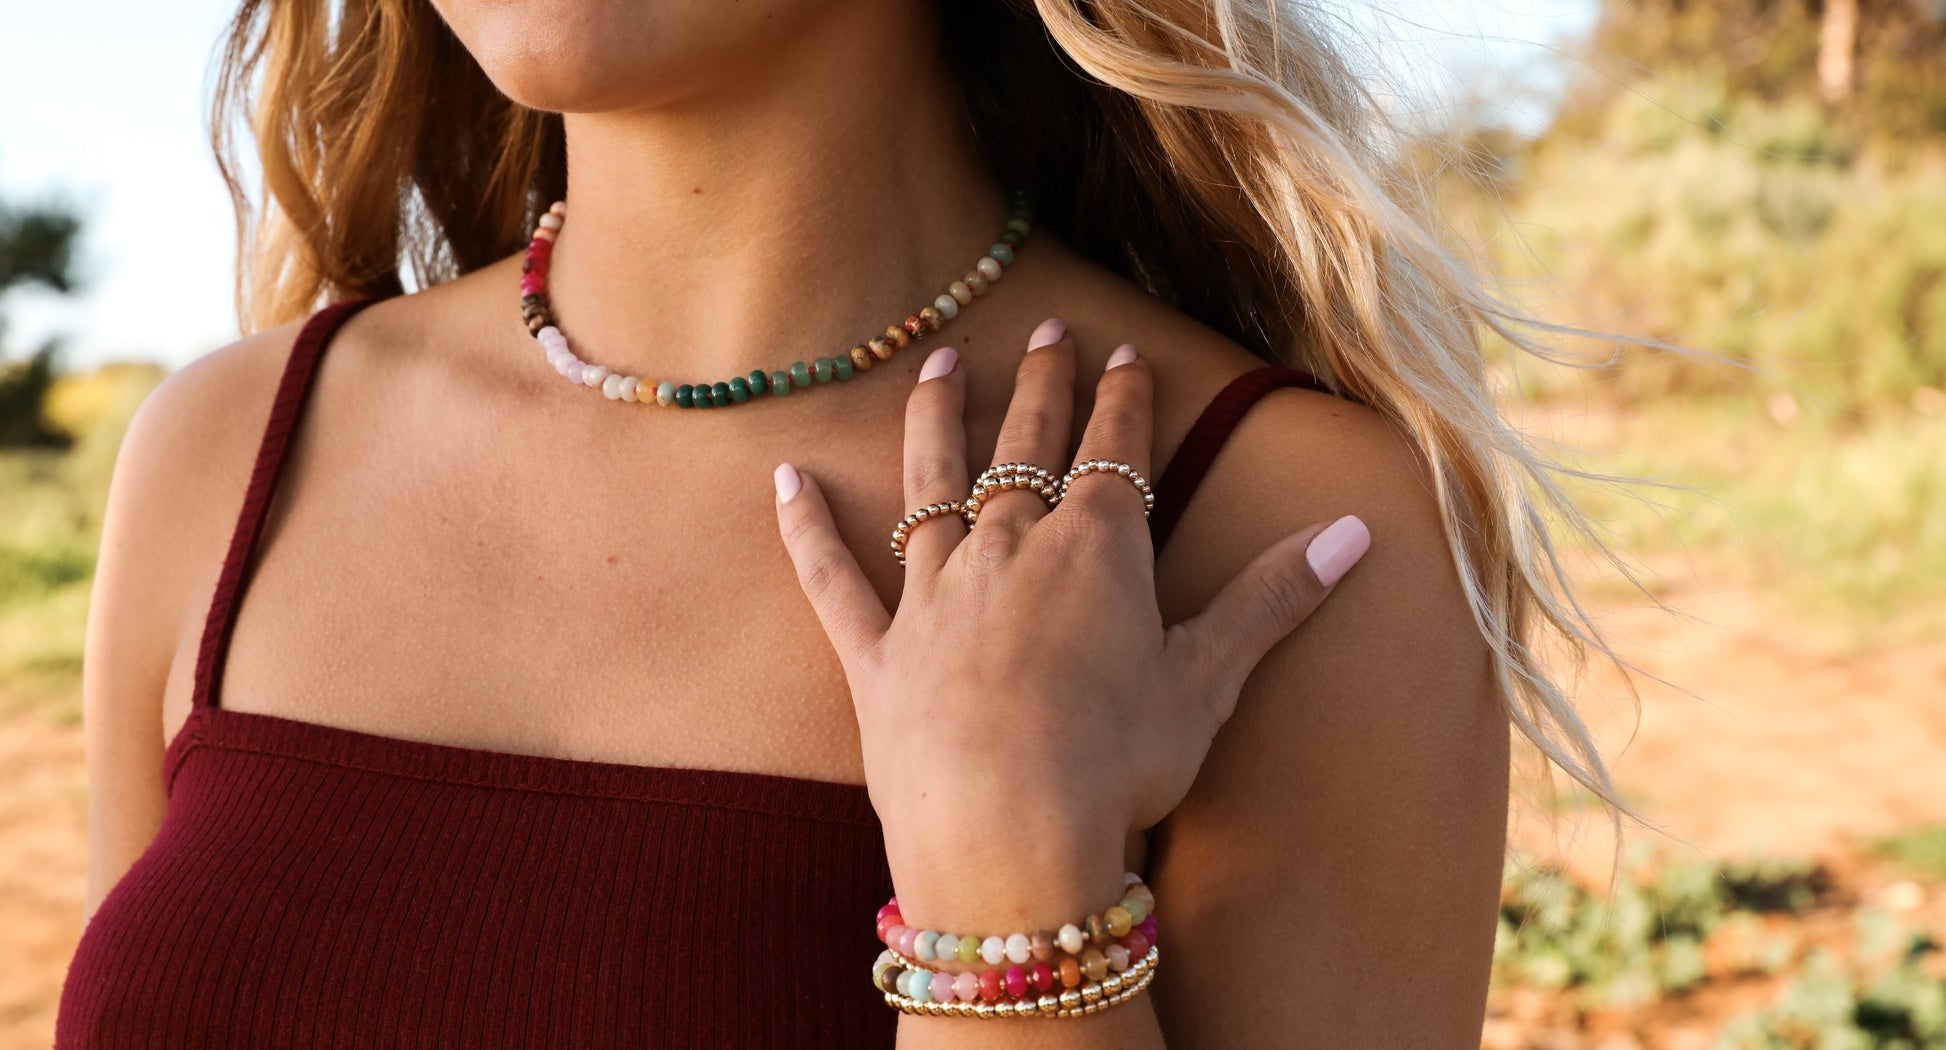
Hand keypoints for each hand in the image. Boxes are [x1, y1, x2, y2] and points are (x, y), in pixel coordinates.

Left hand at [772, 320, 1371, 926]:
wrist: (1005, 833)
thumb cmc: (1116, 762)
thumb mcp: (1209, 681)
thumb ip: (1272, 598)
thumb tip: (1356, 532)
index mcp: (1096, 547)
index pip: (1114, 449)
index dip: (1123, 399)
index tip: (1125, 352)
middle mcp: (1009, 547)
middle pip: (1025, 446)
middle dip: (1041, 386)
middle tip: (1047, 330)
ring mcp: (934, 596)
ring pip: (930, 484)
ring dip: (935, 420)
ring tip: (937, 366)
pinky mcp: (877, 655)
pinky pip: (832, 578)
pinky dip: (806, 529)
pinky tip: (784, 480)